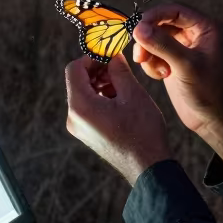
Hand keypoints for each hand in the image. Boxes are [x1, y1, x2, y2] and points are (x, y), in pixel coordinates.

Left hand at [64, 53, 172, 185]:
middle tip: (118, 67)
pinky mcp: (87, 134)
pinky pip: (87, 108)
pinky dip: (101, 97)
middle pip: (77, 82)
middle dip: (97, 70)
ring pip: (83, 94)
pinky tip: (121, 99)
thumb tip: (112, 56)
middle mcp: (73, 118)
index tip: (110, 55)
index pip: (74, 69)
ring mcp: (79, 128)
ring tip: (123, 84)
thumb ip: (119, 70)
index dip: (91, 58)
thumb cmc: (142, 131)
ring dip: (100, 83)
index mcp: (81, 106)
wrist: (148, 168)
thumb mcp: (133, 94)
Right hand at [132, 2, 222, 139]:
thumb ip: (162, 45)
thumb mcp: (185, 66)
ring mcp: (183, 46)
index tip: (137, 28)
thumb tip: (138, 28)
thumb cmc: (208, 92)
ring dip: (148, 52)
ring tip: (156, 70)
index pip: (175, 10)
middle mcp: (195, 33)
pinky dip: (151, 63)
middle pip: (161, 22)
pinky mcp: (173, 60)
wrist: (212, 119)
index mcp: (206, 27)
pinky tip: (160, 76)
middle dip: (149, 38)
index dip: (154, 16)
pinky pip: (154, 52)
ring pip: (154, 37)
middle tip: (140, 54)